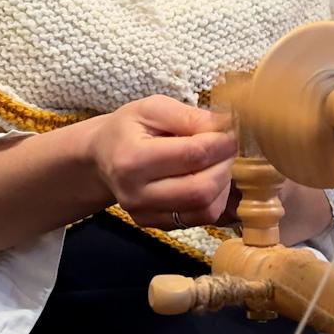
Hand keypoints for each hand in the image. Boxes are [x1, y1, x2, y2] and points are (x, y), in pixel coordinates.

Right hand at [87, 95, 235, 228]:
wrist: (101, 157)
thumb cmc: (128, 128)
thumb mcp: (153, 108)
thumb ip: (190, 116)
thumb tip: (228, 126)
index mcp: (132, 159)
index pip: (193, 156)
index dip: (222, 143)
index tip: (233, 133)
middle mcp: (136, 194)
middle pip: (202, 190)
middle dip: (225, 167)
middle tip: (228, 150)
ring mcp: (145, 214)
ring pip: (206, 211)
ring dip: (224, 186)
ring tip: (219, 164)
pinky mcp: (155, 226)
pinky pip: (201, 220)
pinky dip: (216, 200)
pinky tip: (212, 180)